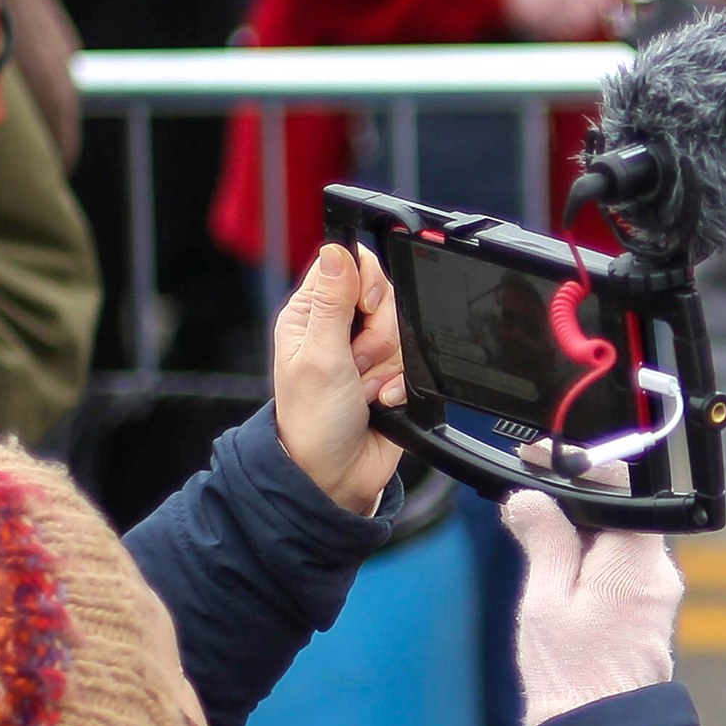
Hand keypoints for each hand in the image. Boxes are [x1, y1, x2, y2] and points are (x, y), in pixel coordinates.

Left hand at [274, 240, 405, 510]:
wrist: (336, 475)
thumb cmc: (313, 421)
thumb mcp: (319, 355)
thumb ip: (332, 301)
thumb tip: (336, 250)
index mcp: (311, 314)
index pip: (350, 267)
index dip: (367, 284)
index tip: (364, 310)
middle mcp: (338, 329)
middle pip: (385, 300)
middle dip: (379, 335)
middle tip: (356, 362)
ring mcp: (365, 354)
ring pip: (403, 332)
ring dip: (387, 366)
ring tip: (363, 390)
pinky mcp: (389, 377)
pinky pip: (414, 364)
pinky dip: (400, 386)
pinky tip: (378, 402)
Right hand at [499, 487, 678, 725]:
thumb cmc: (572, 676)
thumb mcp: (546, 598)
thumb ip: (543, 539)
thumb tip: (529, 499)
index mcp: (637, 559)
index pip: (619, 484)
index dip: (576, 466)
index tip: (539, 461)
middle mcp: (657, 572)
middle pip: (618, 511)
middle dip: (571, 502)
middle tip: (525, 504)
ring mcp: (656, 594)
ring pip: (617, 539)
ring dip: (577, 533)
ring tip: (532, 539)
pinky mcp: (647, 613)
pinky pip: (620, 567)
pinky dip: (589, 560)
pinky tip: (555, 572)